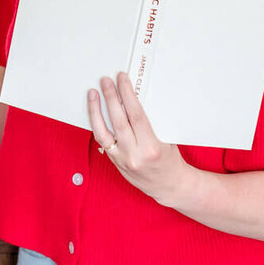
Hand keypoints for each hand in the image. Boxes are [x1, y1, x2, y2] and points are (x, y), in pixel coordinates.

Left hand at [87, 72, 192, 204]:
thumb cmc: (171, 159)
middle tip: (106, 81)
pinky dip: (97, 125)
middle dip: (110, 98)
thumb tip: (135, 97)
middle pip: (118, 121)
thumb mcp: (166, 138)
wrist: (168, 185)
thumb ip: (150, 121)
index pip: (136, 115)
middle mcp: (135, 154)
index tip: (122, 79)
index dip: (127, 94)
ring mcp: (123, 160)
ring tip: (93, 94)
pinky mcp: (115, 163)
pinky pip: (102, 142)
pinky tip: (95, 113)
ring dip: (96, 111)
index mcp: (151, 146)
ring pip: (103, 132)